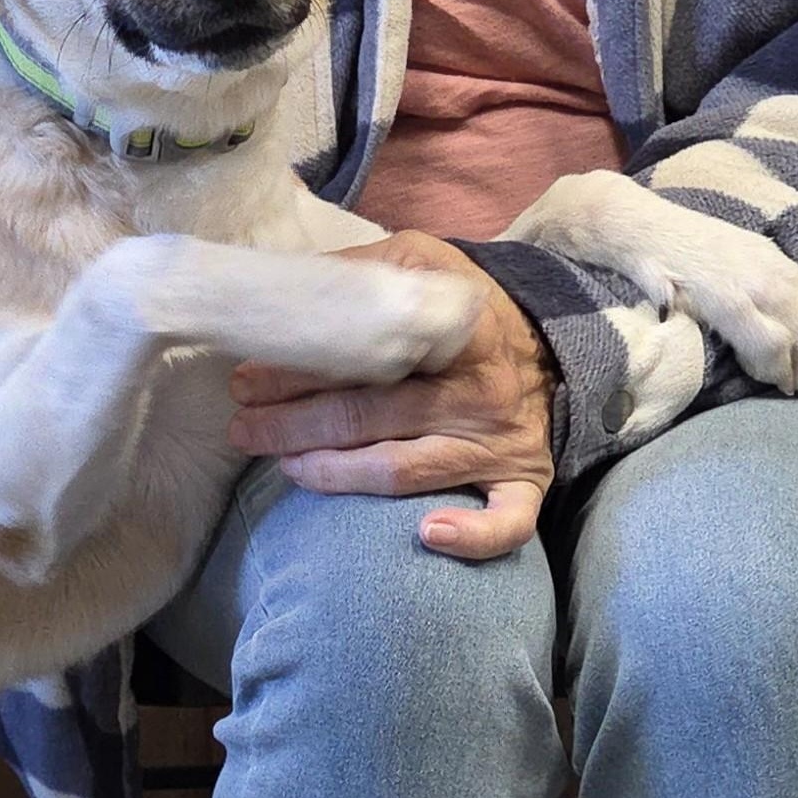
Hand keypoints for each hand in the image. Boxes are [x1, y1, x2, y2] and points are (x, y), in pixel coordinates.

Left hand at [225, 232, 556, 560]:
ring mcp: (500, 443)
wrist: (553, 349)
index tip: (245, 381)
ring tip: (287, 468)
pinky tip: (428, 535)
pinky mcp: (522, 482)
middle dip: (292, 426)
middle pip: (367, 417)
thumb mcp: (421, 262)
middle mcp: (476, 391)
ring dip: (336, 475)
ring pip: (403, 470)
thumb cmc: (468, 310)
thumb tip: (289, 289)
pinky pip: (507, 521)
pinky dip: (473, 534)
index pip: (360, 358)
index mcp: (452, 333)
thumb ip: (360, 270)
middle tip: (244, 429)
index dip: (293, 374)